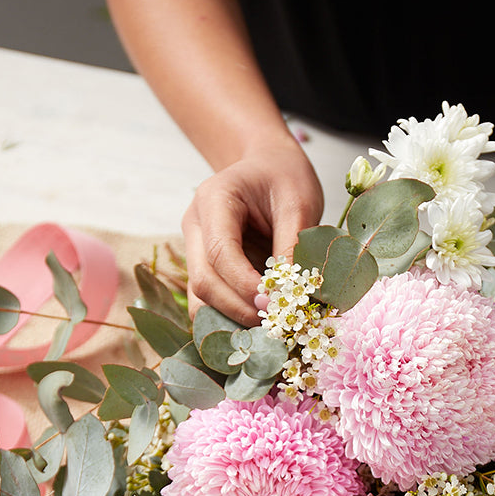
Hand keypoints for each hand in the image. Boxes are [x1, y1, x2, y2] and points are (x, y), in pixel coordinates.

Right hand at [182, 141, 323, 325]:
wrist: (270, 166)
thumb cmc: (284, 178)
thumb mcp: (298, 203)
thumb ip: (292, 245)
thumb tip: (291, 293)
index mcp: (214, 200)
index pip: (219, 252)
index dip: (244, 285)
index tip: (274, 304)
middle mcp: (196, 226)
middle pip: (203, 281)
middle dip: (238, 308)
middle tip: (276, 324)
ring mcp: (196, 249)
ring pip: (200, 298)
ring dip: (232, 319)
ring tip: (268, 329)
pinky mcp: (206, 268)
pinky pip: (209, 302)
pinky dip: (231, 318)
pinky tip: (259, 325)